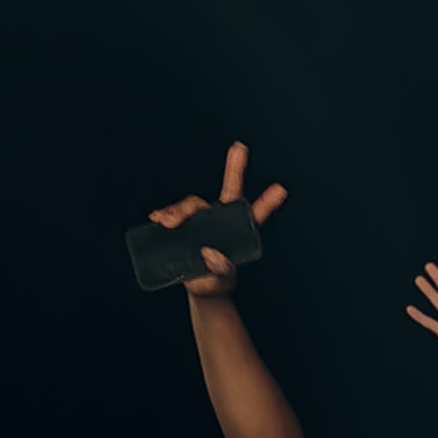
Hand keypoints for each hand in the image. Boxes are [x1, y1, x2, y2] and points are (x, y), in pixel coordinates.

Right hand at [150, 139, 286, 299]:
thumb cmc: (216, 283)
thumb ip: (222, 270)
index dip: (267, 203)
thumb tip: (211, 252)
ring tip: (169, 223)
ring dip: (181, 208)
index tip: (280, 190)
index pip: (254, 215)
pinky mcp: (182, 226)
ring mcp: (201, 221)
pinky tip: (157, 219)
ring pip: (194, 204)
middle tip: (240, 150)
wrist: (199, 288)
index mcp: (237, 234)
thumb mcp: (222, 282)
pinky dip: (165, 214)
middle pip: (227, 193)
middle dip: (235, 169)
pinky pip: (172, 213)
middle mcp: (221, 222)